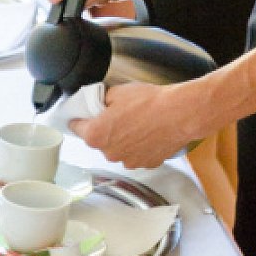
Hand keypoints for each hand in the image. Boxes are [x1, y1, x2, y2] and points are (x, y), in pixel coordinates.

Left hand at [69, 82, 193, 167]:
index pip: (75, 127)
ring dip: (123, 139)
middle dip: (105, 129)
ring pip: (118, 149)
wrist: (179, 114)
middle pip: (98, 140)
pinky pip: (136, 154)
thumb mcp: (117, 92)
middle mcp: (109, 152)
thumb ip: (101, 100)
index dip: (80, 118)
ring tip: (138, 123)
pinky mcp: (146, 163)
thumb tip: (99, 103)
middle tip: (118, 115)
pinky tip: (149, 132)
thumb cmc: (149, 102)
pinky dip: (139, 146)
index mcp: (96, 134)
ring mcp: (128, 161)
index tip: (83, 114)